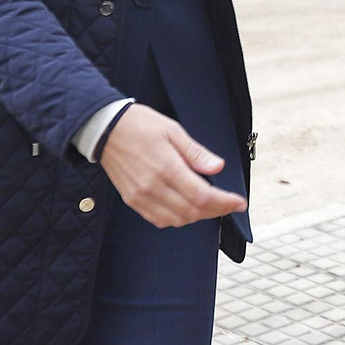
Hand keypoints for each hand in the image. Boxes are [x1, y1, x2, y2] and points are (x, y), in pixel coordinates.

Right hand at [98, 104, 246, 227]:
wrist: (105, 130)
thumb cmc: (141, 125)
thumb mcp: (173, 130)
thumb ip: (196, 152)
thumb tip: (218, 167)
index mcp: (166, 167)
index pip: (202, 195)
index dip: (224, 202)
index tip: (240, 202)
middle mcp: (153, 187)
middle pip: (192, 211)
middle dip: (216, 210)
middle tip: (229, 204)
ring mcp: (140, 197)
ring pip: (177, 220)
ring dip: (197, 216)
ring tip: (211, 206)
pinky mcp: (132, 201)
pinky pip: (159, 219)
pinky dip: (177, 219)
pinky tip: (187, 209)